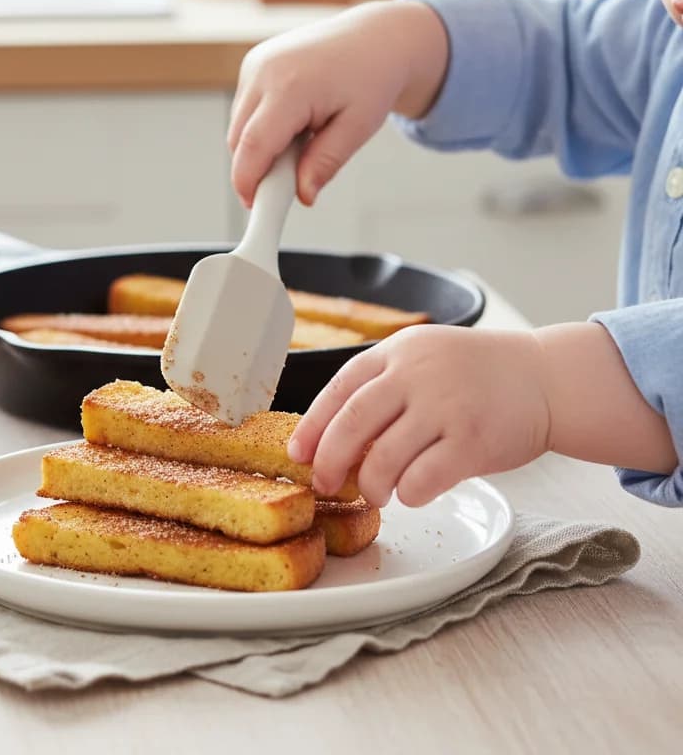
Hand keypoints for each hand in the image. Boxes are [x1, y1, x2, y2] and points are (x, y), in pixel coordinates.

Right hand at [227, 0, 447, 207]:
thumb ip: (326, 163)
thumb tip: (303, 195)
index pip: (253, 145)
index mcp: (291, 86)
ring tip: (302, 143)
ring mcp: (255, 64)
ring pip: (238, 127)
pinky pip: (244, 110)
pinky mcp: (253, 63)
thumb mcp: (358, 127)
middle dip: (256, 168)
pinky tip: (292, 124)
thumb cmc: (372, 76)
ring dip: (259, 147)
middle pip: (239, 140)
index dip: (248, 182)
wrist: (377, 37)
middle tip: (290, 180)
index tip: (254, 205)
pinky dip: (260, 127)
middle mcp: (265, 70)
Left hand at [287, 326, 551, 507]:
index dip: (312, 425)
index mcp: (398, 352)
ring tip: (375, 494)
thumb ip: (386, 385)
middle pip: (352, 424)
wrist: (546, 378)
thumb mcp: (426, 359)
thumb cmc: (479, 375)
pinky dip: (408, 494)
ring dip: (371, 485)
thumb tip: (335, 437)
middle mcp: (416, 374)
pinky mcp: (472, 441)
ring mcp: (445, 406)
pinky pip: (421, 479)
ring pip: (383, 459)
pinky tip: (411, 493)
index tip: (299, 453)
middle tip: (326, 484)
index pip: (338, 388)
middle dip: (330, 461)